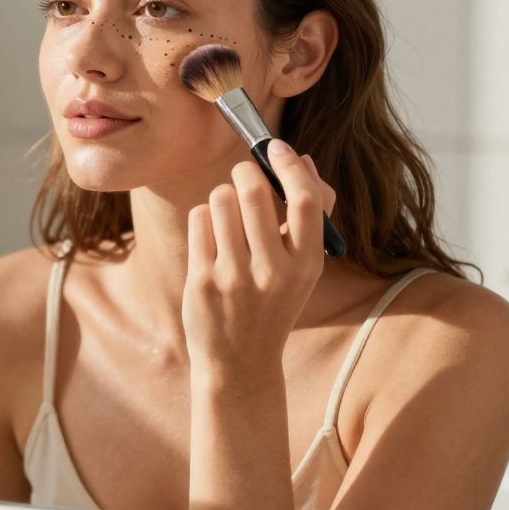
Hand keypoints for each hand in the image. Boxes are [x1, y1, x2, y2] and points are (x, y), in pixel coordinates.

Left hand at [181, 139, 335, 383]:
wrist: (240, 362)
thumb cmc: (273, 302)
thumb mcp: (302, 268)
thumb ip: (309, 216)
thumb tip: (301, 159)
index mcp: (307, 265)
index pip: (305, 200)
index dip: (289, 165)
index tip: (276, 147)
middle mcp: (273, 272)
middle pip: (253, 193)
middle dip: (244, 173)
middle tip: (243, 177)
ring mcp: (235, 277)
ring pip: (220, 200)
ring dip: (222, 197)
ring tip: (227, 216)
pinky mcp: (202, 280)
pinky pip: (199, 218)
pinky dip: (204, 217)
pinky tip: (211, 237)